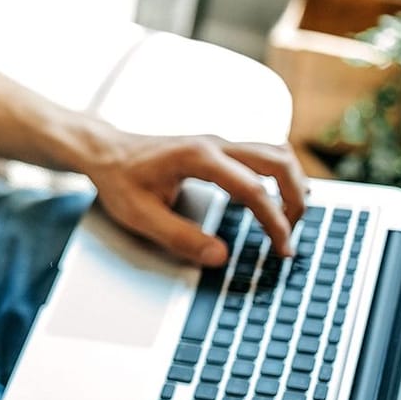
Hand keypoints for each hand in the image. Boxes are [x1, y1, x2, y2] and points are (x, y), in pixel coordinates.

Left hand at [84, 131, 307, 265]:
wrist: (105, 151)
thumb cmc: (119, 180)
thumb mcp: (140, 215)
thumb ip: (180, 237)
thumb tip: (220, 257)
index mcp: (198, 158)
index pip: (253, 189)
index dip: (274, 221)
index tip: (282, 249)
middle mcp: (215, 144)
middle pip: (278, 160)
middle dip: (296, 197)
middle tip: (291, 234)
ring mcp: (219, 142)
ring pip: (275, 152)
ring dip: (291, 183)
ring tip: (288, 220)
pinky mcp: (219, 148)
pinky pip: (262, 154)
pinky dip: (278, 176)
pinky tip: (269, 202)